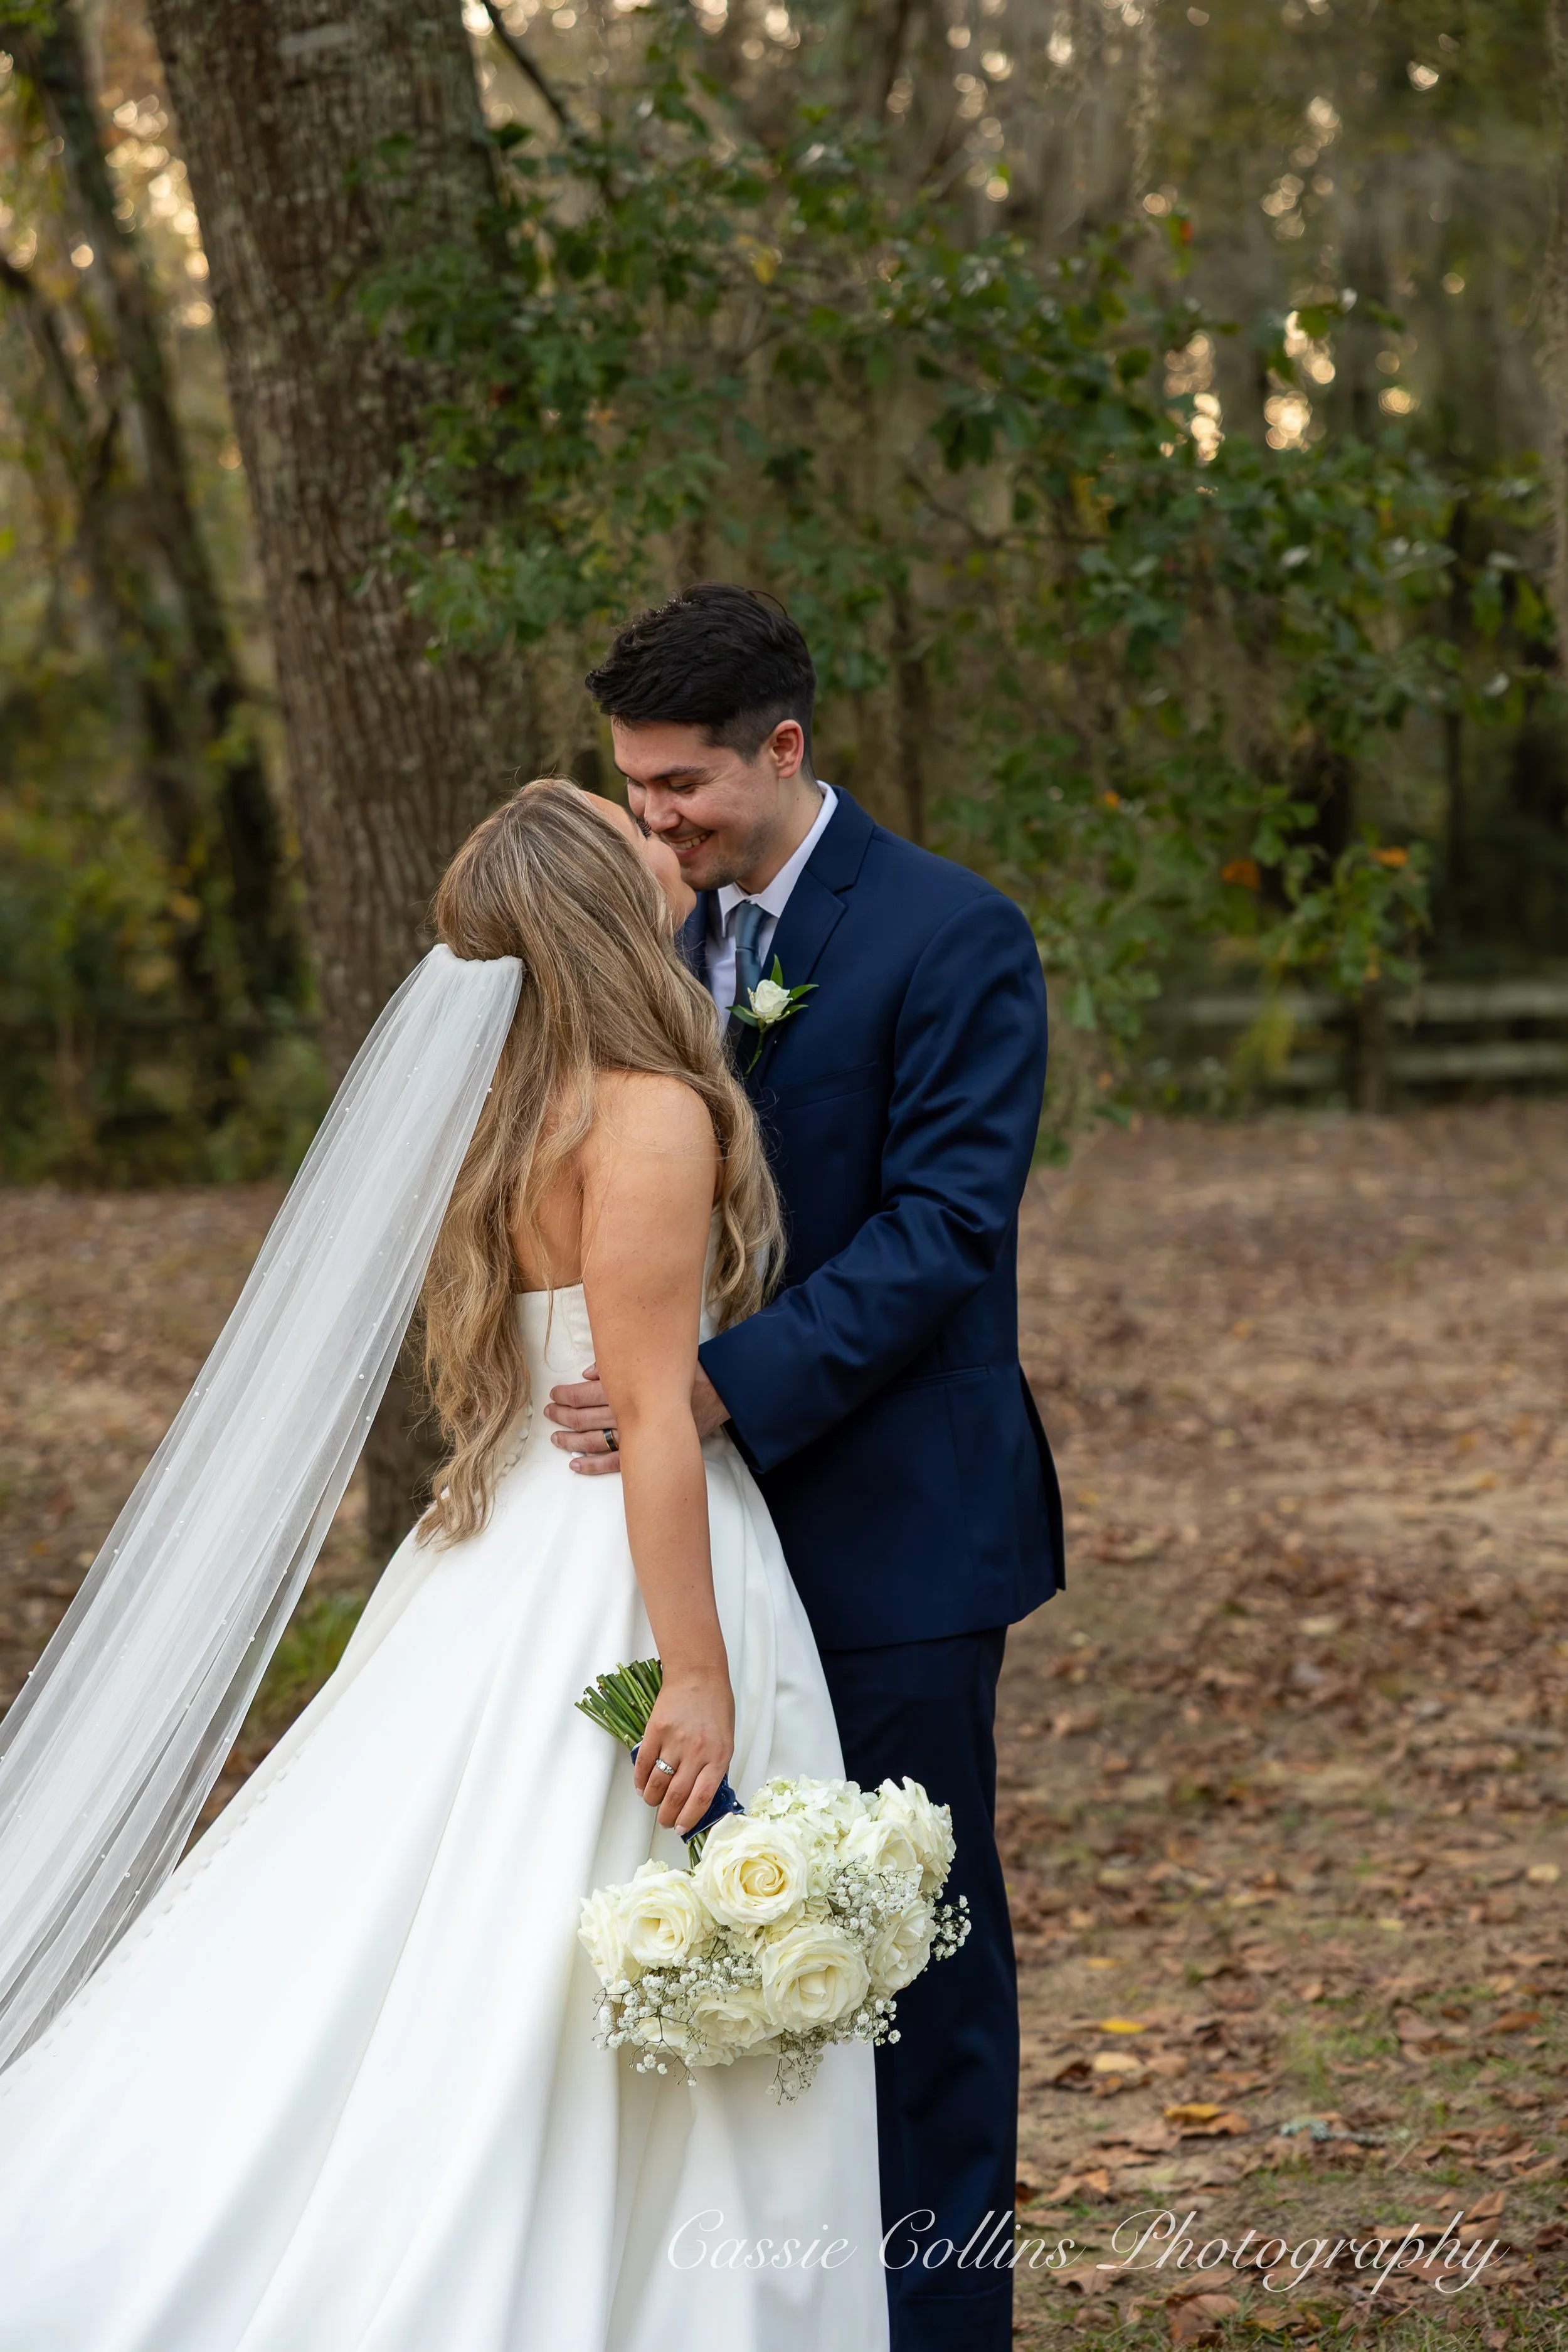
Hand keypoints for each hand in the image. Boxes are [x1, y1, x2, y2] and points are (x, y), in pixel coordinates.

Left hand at [545, 1363, 728, 1474]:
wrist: (720, 1393)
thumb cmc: (686, 1372)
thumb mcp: (655, 1358)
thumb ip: (621, 1364)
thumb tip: (588, 1373)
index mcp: (629, 1388)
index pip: (586, 1393)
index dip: (566, 1395)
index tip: (554, 1394)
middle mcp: (629, 1413)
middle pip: (585, 1418)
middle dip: (563, 1416)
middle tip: (549, 1413)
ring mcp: (638, 1436)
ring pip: (595, 1441)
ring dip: (572, 1441)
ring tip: (556, 1438)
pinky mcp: (648, 1452)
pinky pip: (615, 1464)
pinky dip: (593, 1466)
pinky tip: (575, 1464)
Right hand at [632, 1671, 734, 1833]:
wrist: (698, 1675)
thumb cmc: (716, 1707)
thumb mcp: (726, 1740)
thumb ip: (714, 1767)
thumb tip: (698, 1797)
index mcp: (718, 1756)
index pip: (701, 1798)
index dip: (689, 1818)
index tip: (682, 1828)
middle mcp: (696, 1751)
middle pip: (676, 1796)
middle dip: (668, 1816)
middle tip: (665, 1821)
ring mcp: (674, 1741)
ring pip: (657, 1784)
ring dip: (652, 1800)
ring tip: (653, 1803)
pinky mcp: (655, 1731)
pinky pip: (644, 1764)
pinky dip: (641, 1780)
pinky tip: (642, 1786)